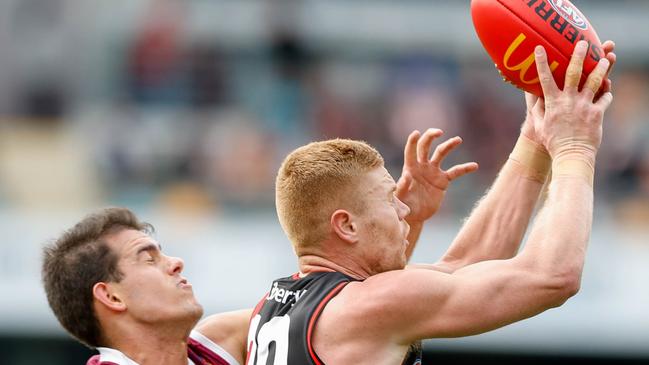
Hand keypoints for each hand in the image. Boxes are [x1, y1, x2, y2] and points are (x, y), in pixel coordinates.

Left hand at [396, 128, 478, 222]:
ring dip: (449, 145)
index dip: (412, 141)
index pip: (410, 151)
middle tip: (438, 132)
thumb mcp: (401, 198)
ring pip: (441, 154)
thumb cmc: (404, 206)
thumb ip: (402, 187)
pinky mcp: (443, 181)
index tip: (416, 133)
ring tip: (458, 139)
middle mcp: (421, 166)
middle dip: (430, 137)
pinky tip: (475, 165)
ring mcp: (433, 172)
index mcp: (410, 168)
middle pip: (425, 146)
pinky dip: (464, 168)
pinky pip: (455, 172)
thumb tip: (406, 176)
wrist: (415, 216)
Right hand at [534, 40, 613, 157]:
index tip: (540, 48)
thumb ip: (538, 110)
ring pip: (594, 82)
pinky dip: (607, 93)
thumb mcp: (539, 126)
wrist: (571, 155)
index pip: (545, 78)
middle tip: (583, 43)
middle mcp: (569, 101)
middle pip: (574, 73)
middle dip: (578, 56)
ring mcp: (584, 106)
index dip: (541, 62)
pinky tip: (607, 89)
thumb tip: (536, 99)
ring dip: (601, 68)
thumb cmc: (553, 142)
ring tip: (606, 59)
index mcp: (553, 103)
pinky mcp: (597, 113)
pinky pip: (605, 99)